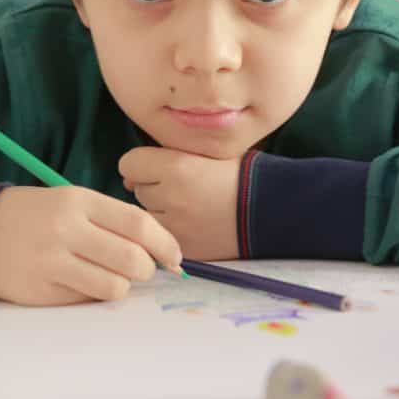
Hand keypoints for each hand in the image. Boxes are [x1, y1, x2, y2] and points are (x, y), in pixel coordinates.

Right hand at [0, 185, 182, 305]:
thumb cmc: (39, 215)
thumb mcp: (72, 202)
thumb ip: (112, 221)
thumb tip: (159, 251)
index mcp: (79, 201)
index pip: (138, 224)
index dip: (165, 244)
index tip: (175, 258)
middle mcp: (66, 229)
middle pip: (132, 259)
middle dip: (147, 270)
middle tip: (141, 270)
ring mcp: (52, 261)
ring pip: (114, 286)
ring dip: (122, 286)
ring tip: (109, 276)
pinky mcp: (42, 290)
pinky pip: (87, 300)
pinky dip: (93, 294)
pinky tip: (80, 282)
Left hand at [119, 147, 240, 260]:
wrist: (270, 209)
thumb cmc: (238, 175)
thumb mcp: (205, 151)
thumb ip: (167, 155)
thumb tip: (128, 177)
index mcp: (176, 166)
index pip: (128, 164)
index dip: (141, 165)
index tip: (157, 168)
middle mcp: (171, 195)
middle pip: (136, 189)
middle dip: (152, 187)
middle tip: (183, 188)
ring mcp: (175, 225)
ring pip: (146, 214)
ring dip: (159, 210)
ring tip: (189, 207)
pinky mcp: (182, 247)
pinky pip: (159, 237)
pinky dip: (170, 231)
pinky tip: (192, 224)